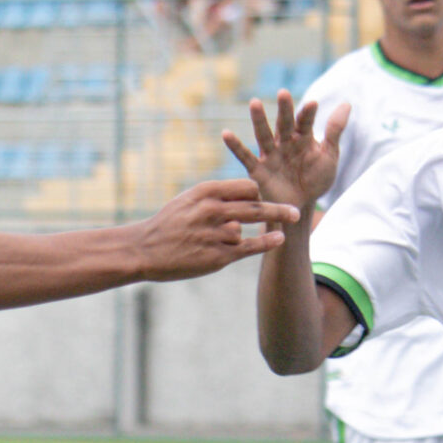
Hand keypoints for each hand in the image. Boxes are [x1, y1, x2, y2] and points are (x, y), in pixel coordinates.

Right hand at [135, 179, 300, 282]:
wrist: (144, 249)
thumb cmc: (169, 223)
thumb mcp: (189, 199)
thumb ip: (218, 196)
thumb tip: (247, 194)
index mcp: (206, 192)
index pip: (246, 186)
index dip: (258, 193)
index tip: (262, 199)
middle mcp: (212, 210)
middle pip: (256, 206)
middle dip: (279, 209)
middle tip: (298, 212)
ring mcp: (214, 234)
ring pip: (248, 228)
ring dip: (263, 228)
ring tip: (285, 226)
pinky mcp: (216, 256)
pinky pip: (248, 248)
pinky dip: (267, 243)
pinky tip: (279, 240)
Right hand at [221, 89, 343, 218]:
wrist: (301, 207)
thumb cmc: (316, 180)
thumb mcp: (329, 156)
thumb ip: (334, 131)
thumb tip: (347, 103)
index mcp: (302, 138)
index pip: (305, 122)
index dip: (308, 114)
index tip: (313, 104)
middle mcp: (284, 142)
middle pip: (284, 123)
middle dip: (284, 109)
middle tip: (283, 93)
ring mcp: (270, 155)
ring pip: (264, 135)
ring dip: (259, 120)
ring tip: (255, 102)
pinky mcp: (258, 170)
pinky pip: (245, 157)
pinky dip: (235, 146)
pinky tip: (226, 134)